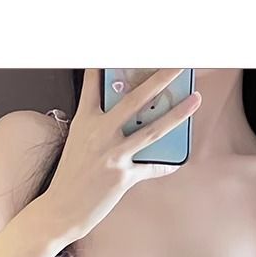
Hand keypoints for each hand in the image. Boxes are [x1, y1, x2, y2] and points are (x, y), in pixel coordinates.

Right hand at [43, 68, 200, 244]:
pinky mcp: (122, 177)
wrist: (61, 209)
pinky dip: (165, 165)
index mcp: (85, 121)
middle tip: (178, 65)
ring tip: (194, 100)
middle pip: (135, 99)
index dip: (107, 63)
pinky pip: (151, 167)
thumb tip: (131, 120)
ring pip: (152, 130)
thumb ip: (100, 126)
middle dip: (160, 79)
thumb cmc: (71, 176)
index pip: (94, 82)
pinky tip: (176, 161)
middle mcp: (99, 133)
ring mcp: (112, 155)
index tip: (122, 47)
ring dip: (177, 113)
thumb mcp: (79, 143)